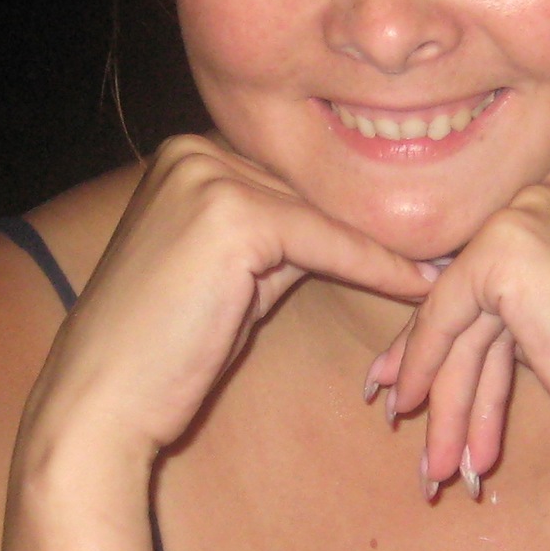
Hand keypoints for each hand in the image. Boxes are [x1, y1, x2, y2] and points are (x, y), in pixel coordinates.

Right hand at [27, 136, 432, 464]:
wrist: (101, 401)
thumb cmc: (163, 351)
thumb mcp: (230, 275)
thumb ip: (279, 238)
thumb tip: (355, 233)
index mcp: (186, 154)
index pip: (290, 178)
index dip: (350, 213)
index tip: (418, 235)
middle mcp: (192, 150)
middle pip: (308, 188)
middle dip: (372, 225)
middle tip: (448, 246)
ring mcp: (207, 177)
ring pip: (323, 213)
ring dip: (384, 245)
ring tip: (446, 264)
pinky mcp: (231, 216)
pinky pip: (326, 242)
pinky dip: (376, 268)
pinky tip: (420, 287)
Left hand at [368, 167, 549, 513]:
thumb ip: (512, 305)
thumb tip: (433, 328)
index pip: (492, 269)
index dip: (451, 334)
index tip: (414, 379)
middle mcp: (548, 190)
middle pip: (474, 292)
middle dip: (437, 364)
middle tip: (400, 412)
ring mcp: (527, 216)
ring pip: (460, 315)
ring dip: (443, 391)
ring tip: (431, 457)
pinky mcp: (505, 253)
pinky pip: (443, 317)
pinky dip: (424, 368)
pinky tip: (417, 414)